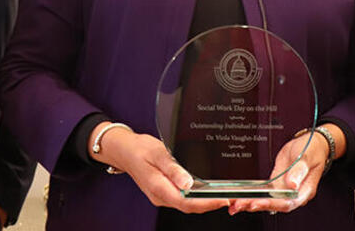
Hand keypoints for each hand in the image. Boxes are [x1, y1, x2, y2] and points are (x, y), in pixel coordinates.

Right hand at [90, 123, 229, 213]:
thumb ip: (173, 168)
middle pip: (189, 207)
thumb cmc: (140, 149)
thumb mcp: (158, 152)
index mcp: (158, 187)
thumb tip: (188, 184)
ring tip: (222, 194)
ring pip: (187, 204)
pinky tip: (206, 190)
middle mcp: (160, 196)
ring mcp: (162, 196)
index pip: (186, 202)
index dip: (206, 203)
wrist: (124, 150)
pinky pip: (183, 199)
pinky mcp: (164, 192)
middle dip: (210, 204)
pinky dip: (196, 197)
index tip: (222, 199)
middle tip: (230, 198)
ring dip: (204, 202)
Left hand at [228, 124, 344, 214]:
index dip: (271, 204)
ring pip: (267, 200)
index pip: (286, 203)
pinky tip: (243, 197)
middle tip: (239, 205)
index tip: (257, 203)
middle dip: (256, 205)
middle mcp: (293, 193)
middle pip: (274, 205)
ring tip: (236, 205)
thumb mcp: (306, 157)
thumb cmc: (312, 149)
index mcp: (303, 190)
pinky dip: (254, 195)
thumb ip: (299, 170)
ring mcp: (285, 189)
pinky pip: (265, 192)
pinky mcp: (277, 182)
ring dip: (252, 203)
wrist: (312, 144)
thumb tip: (291, 184)